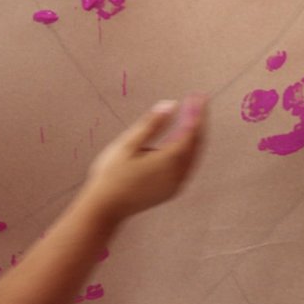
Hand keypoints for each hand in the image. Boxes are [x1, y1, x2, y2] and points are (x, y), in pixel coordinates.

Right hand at [80, 95, 206, 223]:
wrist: (104, 208)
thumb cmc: (112, 174)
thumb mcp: (127, 144)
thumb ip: (151, 124)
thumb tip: (170, 104)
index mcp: (169, 160)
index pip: (191, 131)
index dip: (196, 111)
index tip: (198, 95)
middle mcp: (178, 173)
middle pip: (197, 142)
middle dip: (199, 120)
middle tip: (197, 100)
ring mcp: (177, 184)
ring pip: (194, 154)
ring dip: (195, 134)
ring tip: (191, 114)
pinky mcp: (171, 190)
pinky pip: (187, 164)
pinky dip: (189, 148)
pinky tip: (182, 138)